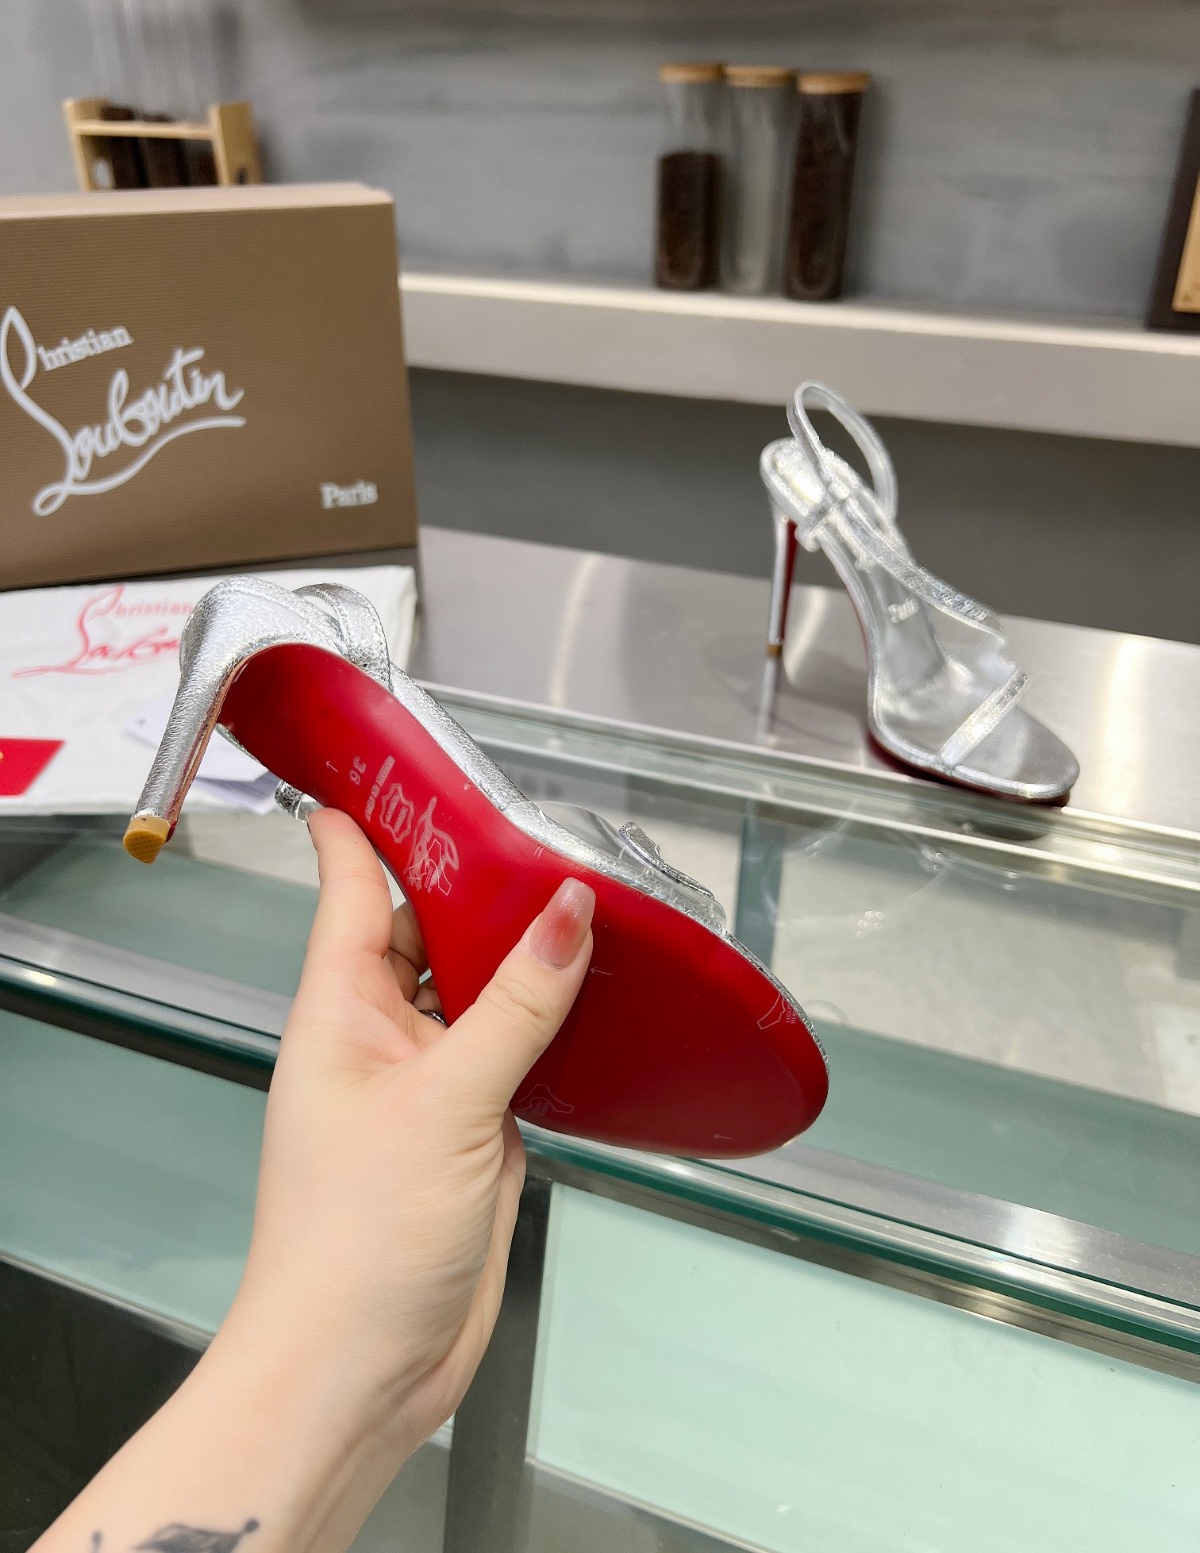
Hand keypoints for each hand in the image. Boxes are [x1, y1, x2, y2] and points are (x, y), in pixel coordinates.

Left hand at [214, 807, 594, 1461]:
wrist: (359, 1370)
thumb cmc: (356, 1243)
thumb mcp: (445, 1102)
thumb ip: (516, 1003)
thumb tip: (567, 910)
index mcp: (340, 1010)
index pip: (352, 887)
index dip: (370, 821)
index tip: (398, 764)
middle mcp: (378, 1036)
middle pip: (426, 930)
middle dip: (473, 881)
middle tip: (534, 827)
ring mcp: (426, 1083)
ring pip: (476, 990)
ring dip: (519, 953)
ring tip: (578, 896)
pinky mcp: (469, 1129)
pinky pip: (510, 1051)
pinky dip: (547, 1021)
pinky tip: (591, 996)